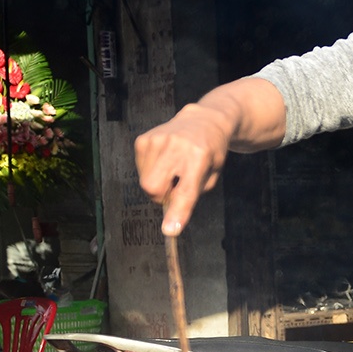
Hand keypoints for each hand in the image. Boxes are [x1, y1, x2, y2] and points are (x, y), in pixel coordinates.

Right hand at [135, 104, 232, 234]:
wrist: (203, 121)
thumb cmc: (210, 153)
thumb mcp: (212, 174)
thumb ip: (192, 194)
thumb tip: (171, 217)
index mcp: (199, 158)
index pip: (185, 191)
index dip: (177, 212)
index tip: (170, 230)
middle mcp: (176, 147)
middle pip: (154, 188)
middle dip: (162, 197)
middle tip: (175, 188)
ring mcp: (156, 140)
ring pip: (145, 182)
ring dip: (158, 184)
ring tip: (173, 169)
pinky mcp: (143, 139)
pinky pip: (140, 169)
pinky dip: (151, 172)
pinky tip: (165, 161)